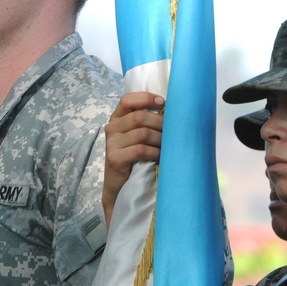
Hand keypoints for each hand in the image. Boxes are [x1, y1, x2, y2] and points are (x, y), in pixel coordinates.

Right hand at [103, 91, 164, 226]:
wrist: (119, 187)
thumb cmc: (133, 159)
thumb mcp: (137, 137)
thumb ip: (146, 123)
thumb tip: (174, 113)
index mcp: (117, 118)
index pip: (128, 100)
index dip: (146, 98)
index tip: (163, 103)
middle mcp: (112, 128)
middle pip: (140, 117)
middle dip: (161, 123)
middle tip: (173, 132)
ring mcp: (112, 143)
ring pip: (142, 133)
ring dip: (160, 140)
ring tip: (168, 146)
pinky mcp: (115, 158)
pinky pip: (140, 149)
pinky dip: (154, 152)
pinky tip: (160, 157)